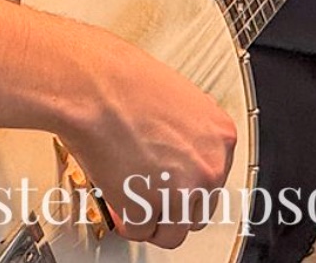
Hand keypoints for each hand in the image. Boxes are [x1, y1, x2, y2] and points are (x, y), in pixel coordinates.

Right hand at [61, 33, 237, 248]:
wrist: (94, 86)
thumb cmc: (127, 84)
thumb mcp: (182, 103)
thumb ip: (193, 136)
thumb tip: (185, 155)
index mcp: (221, 138)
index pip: (215, 183)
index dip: (187, 186)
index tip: (172, 185)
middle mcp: (209, 167)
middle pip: (197, 212)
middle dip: (172, 207)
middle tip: (151, 194)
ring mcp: (181, 192)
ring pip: (172, 232)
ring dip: (151, 220)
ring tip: (133, 199)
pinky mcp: (147, 209)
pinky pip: (140, 232)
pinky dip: (127, 221)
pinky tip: (119, 200)